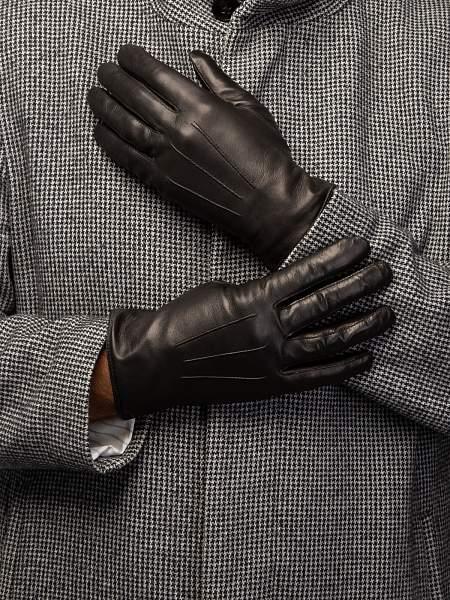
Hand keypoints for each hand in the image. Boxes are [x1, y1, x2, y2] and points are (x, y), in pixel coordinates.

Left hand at [88, 45, 335, 269]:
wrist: (268, 205)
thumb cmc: (266, 156)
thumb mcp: (249, 108)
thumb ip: (217, 80)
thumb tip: (194, 58)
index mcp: (200, 106)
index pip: (154, 74)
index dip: (133, 60)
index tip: (124, 54)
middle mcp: (177, 129)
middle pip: (133, 96)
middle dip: (113, 78)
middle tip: (103, 71)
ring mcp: (167, 158)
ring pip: (123, 125)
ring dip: (104, 107)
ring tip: (94, 96)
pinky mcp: (163, 183)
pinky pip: (126, 159)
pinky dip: (109, 143)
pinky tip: (99, 132)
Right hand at [106, 237, 394, 418]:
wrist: (159, 362)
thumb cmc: (185, 319)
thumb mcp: (222, 290)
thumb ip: (259, 291)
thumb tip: (285, 292)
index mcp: (257, 298)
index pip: (307, 274)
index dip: (338, 259)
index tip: (362, 247)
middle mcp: (271, 328)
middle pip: (325, 304)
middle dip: (360, 286)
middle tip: (385, 273)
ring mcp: (273, 359)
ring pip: (328, 341)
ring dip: (361, 327)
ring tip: (386, 315)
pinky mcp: (272, 383)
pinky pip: (315, 377)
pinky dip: (343, 368)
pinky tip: (365, 358)